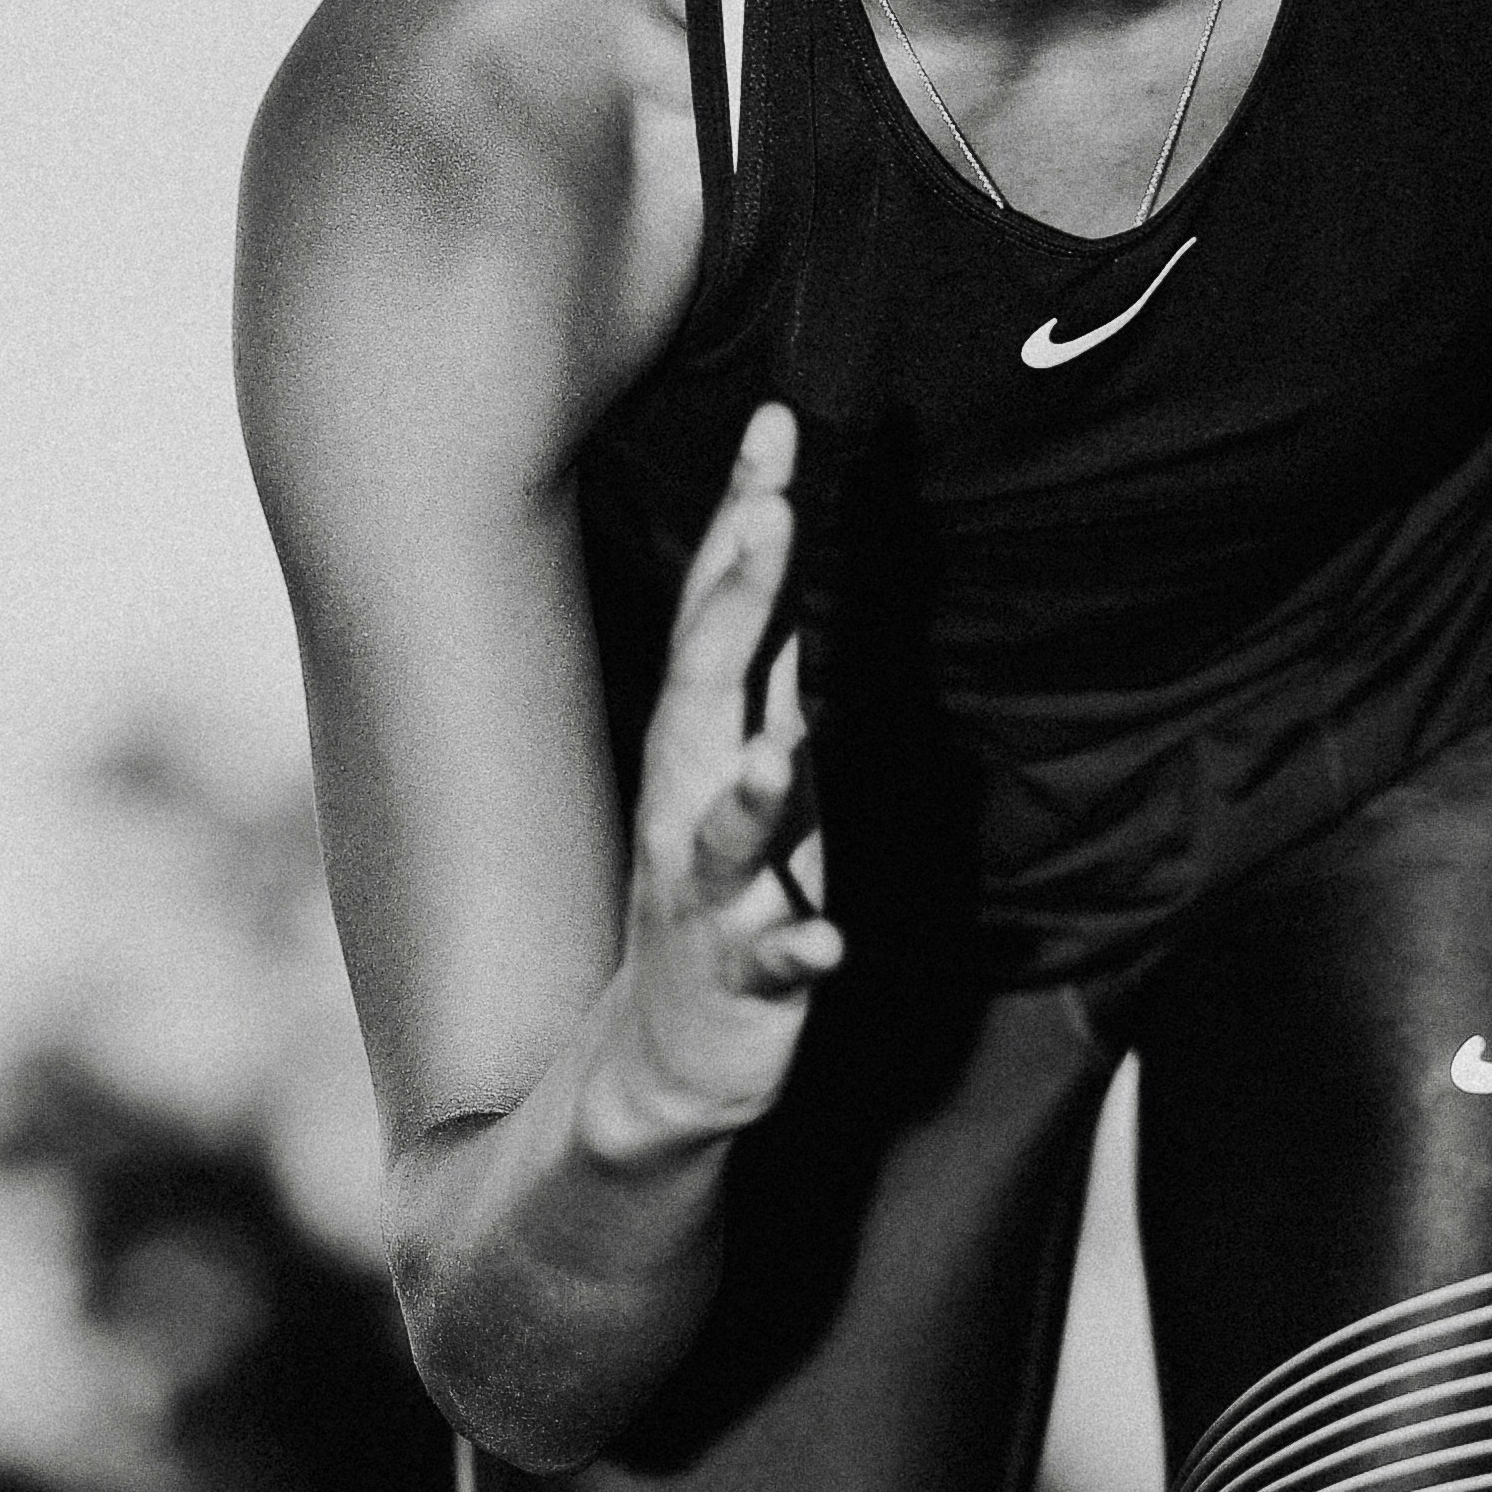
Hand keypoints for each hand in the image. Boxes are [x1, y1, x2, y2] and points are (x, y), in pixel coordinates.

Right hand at [587, 402, 843, 1152]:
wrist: (661, 1064)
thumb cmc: (719, 901)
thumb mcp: (745, 769)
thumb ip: (763, 671)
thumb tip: (779, 557)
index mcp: (700, 747)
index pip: (722, 614)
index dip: (745, 521)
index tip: (775, 427)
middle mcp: (689, 806)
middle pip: (709, 688)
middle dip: (737, 602)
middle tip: (770, 512)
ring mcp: (708, 897)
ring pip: (723, 833)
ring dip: (749, 788)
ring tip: (780, 744)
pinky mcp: (740, 984)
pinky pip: (769, 964)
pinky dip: (795, 950)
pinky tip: (829, 943)